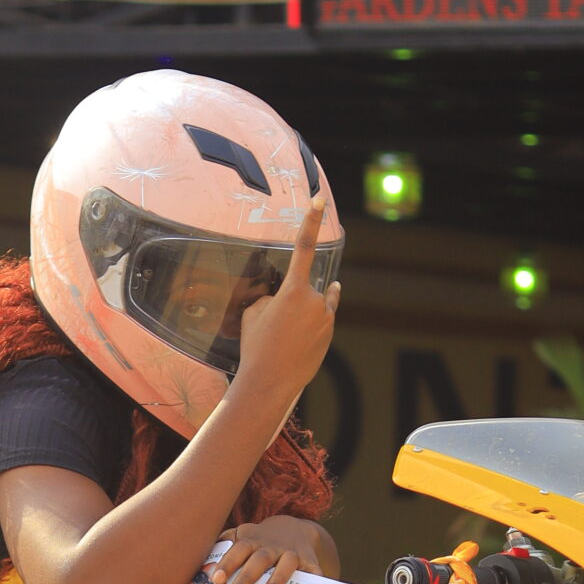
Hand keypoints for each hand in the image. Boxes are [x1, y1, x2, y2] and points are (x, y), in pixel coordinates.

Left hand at [214, 514, 340, 583]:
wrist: (295, 528)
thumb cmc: (260, 541)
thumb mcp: (243, 536)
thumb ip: (224, 545)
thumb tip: (200, 561)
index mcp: (251, 541)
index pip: (237, 550)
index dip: (227, 564)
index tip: (216, 579)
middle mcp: (271, 546)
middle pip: (258, 560)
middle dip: (246, 578)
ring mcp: (291, 553)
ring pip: (285, 565)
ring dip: (276, 580)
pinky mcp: (309, 561)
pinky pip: (313, 573)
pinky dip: (314, 581)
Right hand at [236, 203, 340, 401]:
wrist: (270, 383)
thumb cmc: (257, 347)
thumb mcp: (254, 314)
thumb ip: (270, 297)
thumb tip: (279, 299)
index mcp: (294, 290)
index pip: (303, 247)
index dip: (310, 221)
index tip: (318, 200)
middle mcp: (315, 300)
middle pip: (303, 290)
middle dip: (290, 303)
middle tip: (274, 328)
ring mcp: (325, 318)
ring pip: (313, 307)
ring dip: (300, 317)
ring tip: (283, 340)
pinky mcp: (329, 335)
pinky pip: (319, 323)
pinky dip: (307, 331)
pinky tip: (293, 347)